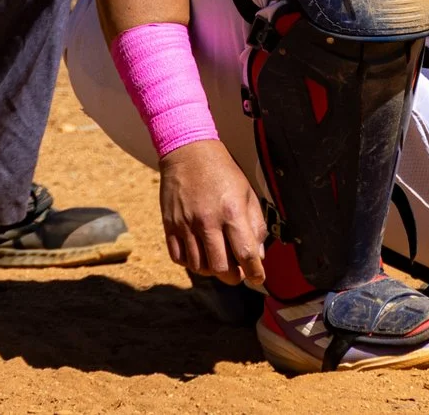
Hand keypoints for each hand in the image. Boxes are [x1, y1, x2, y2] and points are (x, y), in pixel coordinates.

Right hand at [157, 140, 266, 285]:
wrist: (188, 151)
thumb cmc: (221, 170)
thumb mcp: (247, 192)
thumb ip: (255, 224)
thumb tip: (258, 254)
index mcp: (231, 211)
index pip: (246, 254)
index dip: (255, 272)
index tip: (258, 278)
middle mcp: (208, 221)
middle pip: (221, 268)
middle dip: (234, 277)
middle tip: (238, 273)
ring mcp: (186, 225)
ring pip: (199, 267)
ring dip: (212, 271)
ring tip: (219, 262)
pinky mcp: (170, 225)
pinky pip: (179, 258)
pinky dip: (191, 263)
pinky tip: (200, 255)